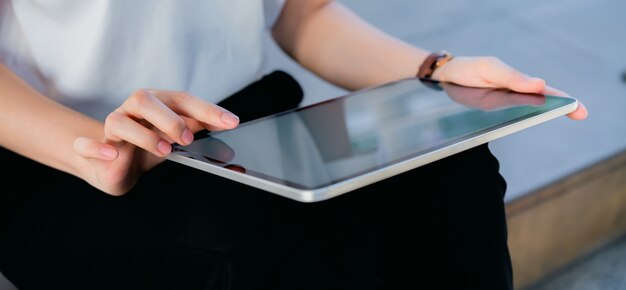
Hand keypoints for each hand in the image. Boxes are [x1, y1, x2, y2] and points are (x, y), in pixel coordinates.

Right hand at [72, 89, 239, 195]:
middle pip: (144, 99)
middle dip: (169, 118)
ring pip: (118, 120)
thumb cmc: (150, 146)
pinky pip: (86, 144)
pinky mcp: (95, 148)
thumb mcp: (176, 136)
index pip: (182, 99)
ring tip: (164, 150)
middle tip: (188, 137)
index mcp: (157, 103)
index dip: (207, 110)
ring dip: (143, 135)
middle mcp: (133, 110)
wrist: (116, 167)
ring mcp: (113, 127)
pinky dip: (96, 147)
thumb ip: (198, 127)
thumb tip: (229, 125)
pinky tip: (113, 153)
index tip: (232, 122)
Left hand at [431, 56, 587, 119]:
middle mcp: (513, 93)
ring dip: (542, 115)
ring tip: (561, 116)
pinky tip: (531, 124)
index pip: (544, 90)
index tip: (578, 107)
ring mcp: (502, 104)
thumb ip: (512, 78)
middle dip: (560, 108)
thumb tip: (540, 85)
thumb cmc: (469, 68)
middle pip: (540, 102)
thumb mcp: (489, 69)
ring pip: (526, 111)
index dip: (563, 98)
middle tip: (581, 114)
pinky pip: (508, 119)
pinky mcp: (490, 113)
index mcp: (517, 80)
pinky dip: (521, 122)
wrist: (445, 77)